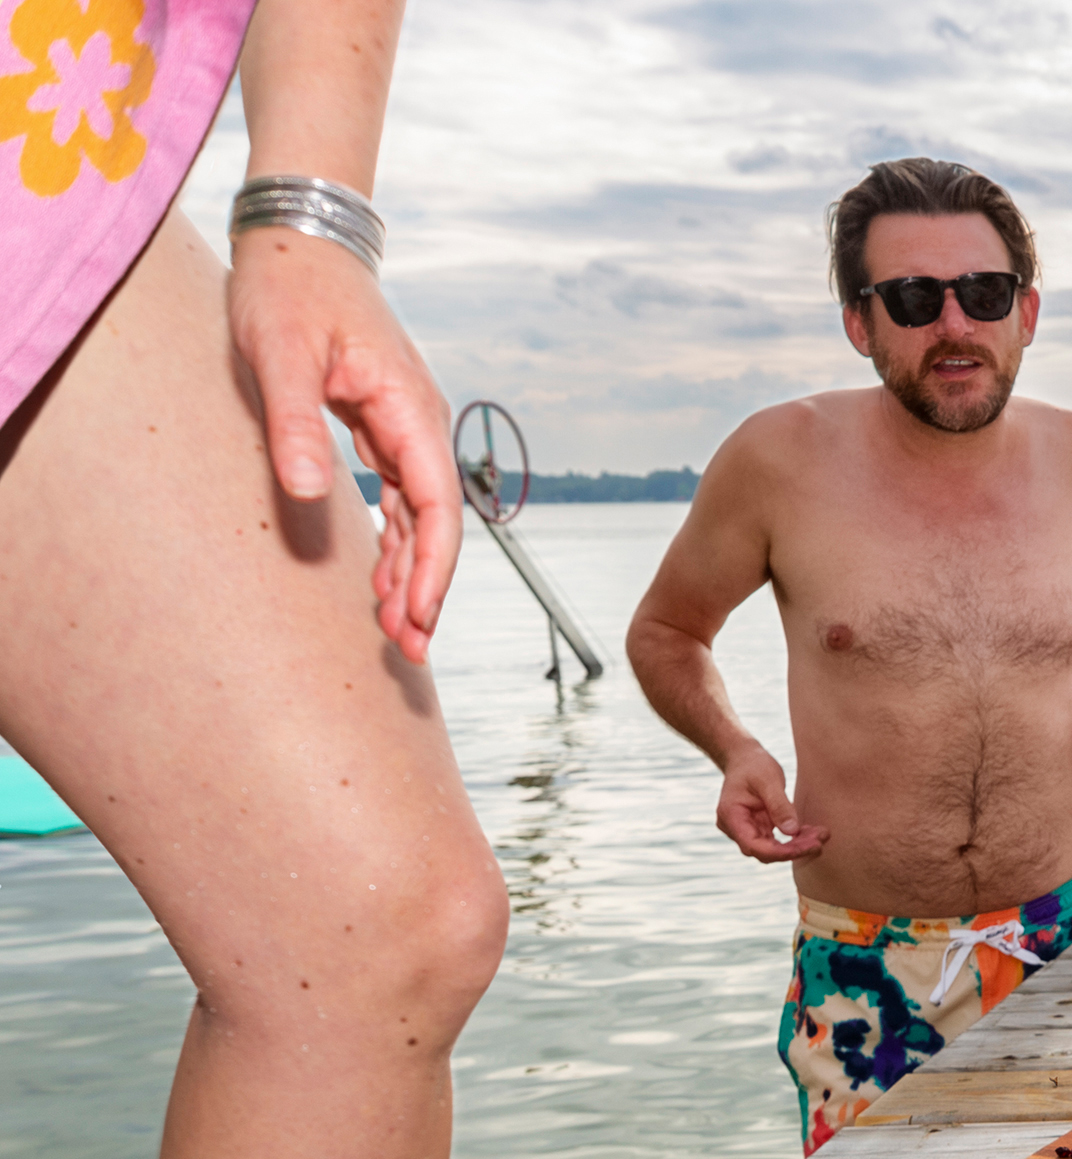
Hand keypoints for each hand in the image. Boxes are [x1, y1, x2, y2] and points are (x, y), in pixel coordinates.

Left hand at [227, 227, 460, 664]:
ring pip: (421, 516)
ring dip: (411, 572)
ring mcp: (404, 425)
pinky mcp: (382, 425)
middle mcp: (418, 423)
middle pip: (437, 523)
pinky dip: (397, 541)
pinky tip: (383, 579)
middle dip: (426, 589)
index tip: (417, 618)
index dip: (432, 570)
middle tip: (406, 651)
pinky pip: (401, 497)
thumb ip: (295, 426)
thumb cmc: (287, 288)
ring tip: (394, 630)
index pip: (437, 508)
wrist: (299, 239)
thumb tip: (313, 496)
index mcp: (408, 409)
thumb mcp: (279, 355)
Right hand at [715, 746, 827, 862]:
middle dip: (794, 849)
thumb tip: (792, 831)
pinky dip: (796, 839)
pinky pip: (778, 841)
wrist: (745, 758)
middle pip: (765, 852)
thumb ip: (779, 805)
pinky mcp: (759, 829)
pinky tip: (814, 832)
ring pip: (774, 849)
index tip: (806, 847)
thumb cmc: (753, 765)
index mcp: (731, 816)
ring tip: (822, 834)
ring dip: (798, 845)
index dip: (780, 852)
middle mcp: (735, 828)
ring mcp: (747, 830)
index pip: (753, 845)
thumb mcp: (768, 780)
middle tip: (820, 840)